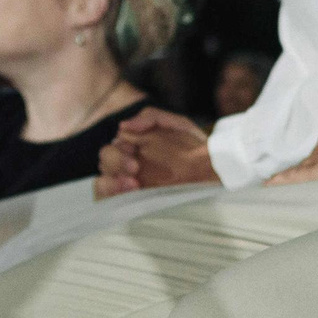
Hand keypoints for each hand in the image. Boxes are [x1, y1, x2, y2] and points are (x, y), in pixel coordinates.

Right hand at [98, 108, 217, 196]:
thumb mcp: (177, 124)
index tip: (133, 151)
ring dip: (111, 182)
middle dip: (116, 163)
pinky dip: (113, 194)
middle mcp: (129, 164)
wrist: (214, 168)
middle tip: (135, 167)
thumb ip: (150, 117)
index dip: (118, 150)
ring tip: (133, 184)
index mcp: (135, 146)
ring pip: (103, 182)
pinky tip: (132, 191)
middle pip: (105, 162)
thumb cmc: (195, 145)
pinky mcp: (138, 198)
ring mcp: (132, 183)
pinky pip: (112, 199)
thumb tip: (123, 126)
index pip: (112, 147)